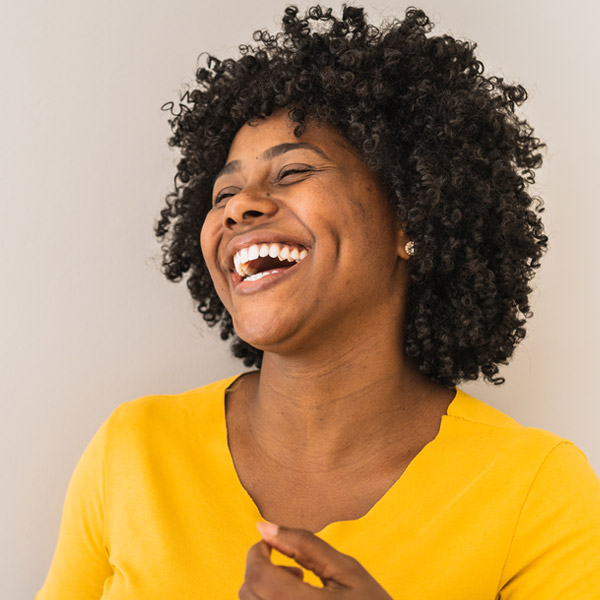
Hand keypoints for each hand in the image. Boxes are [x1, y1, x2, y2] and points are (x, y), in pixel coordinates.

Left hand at [238, 521, 392, 598]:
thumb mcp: (346, 569)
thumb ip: (304, 544)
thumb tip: (263, 526)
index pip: (258, 576)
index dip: (257, 552)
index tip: (272, 544)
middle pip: (248, 592)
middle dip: (262, 570)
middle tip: (296, 571)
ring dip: (264, 589)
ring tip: (299, 588)